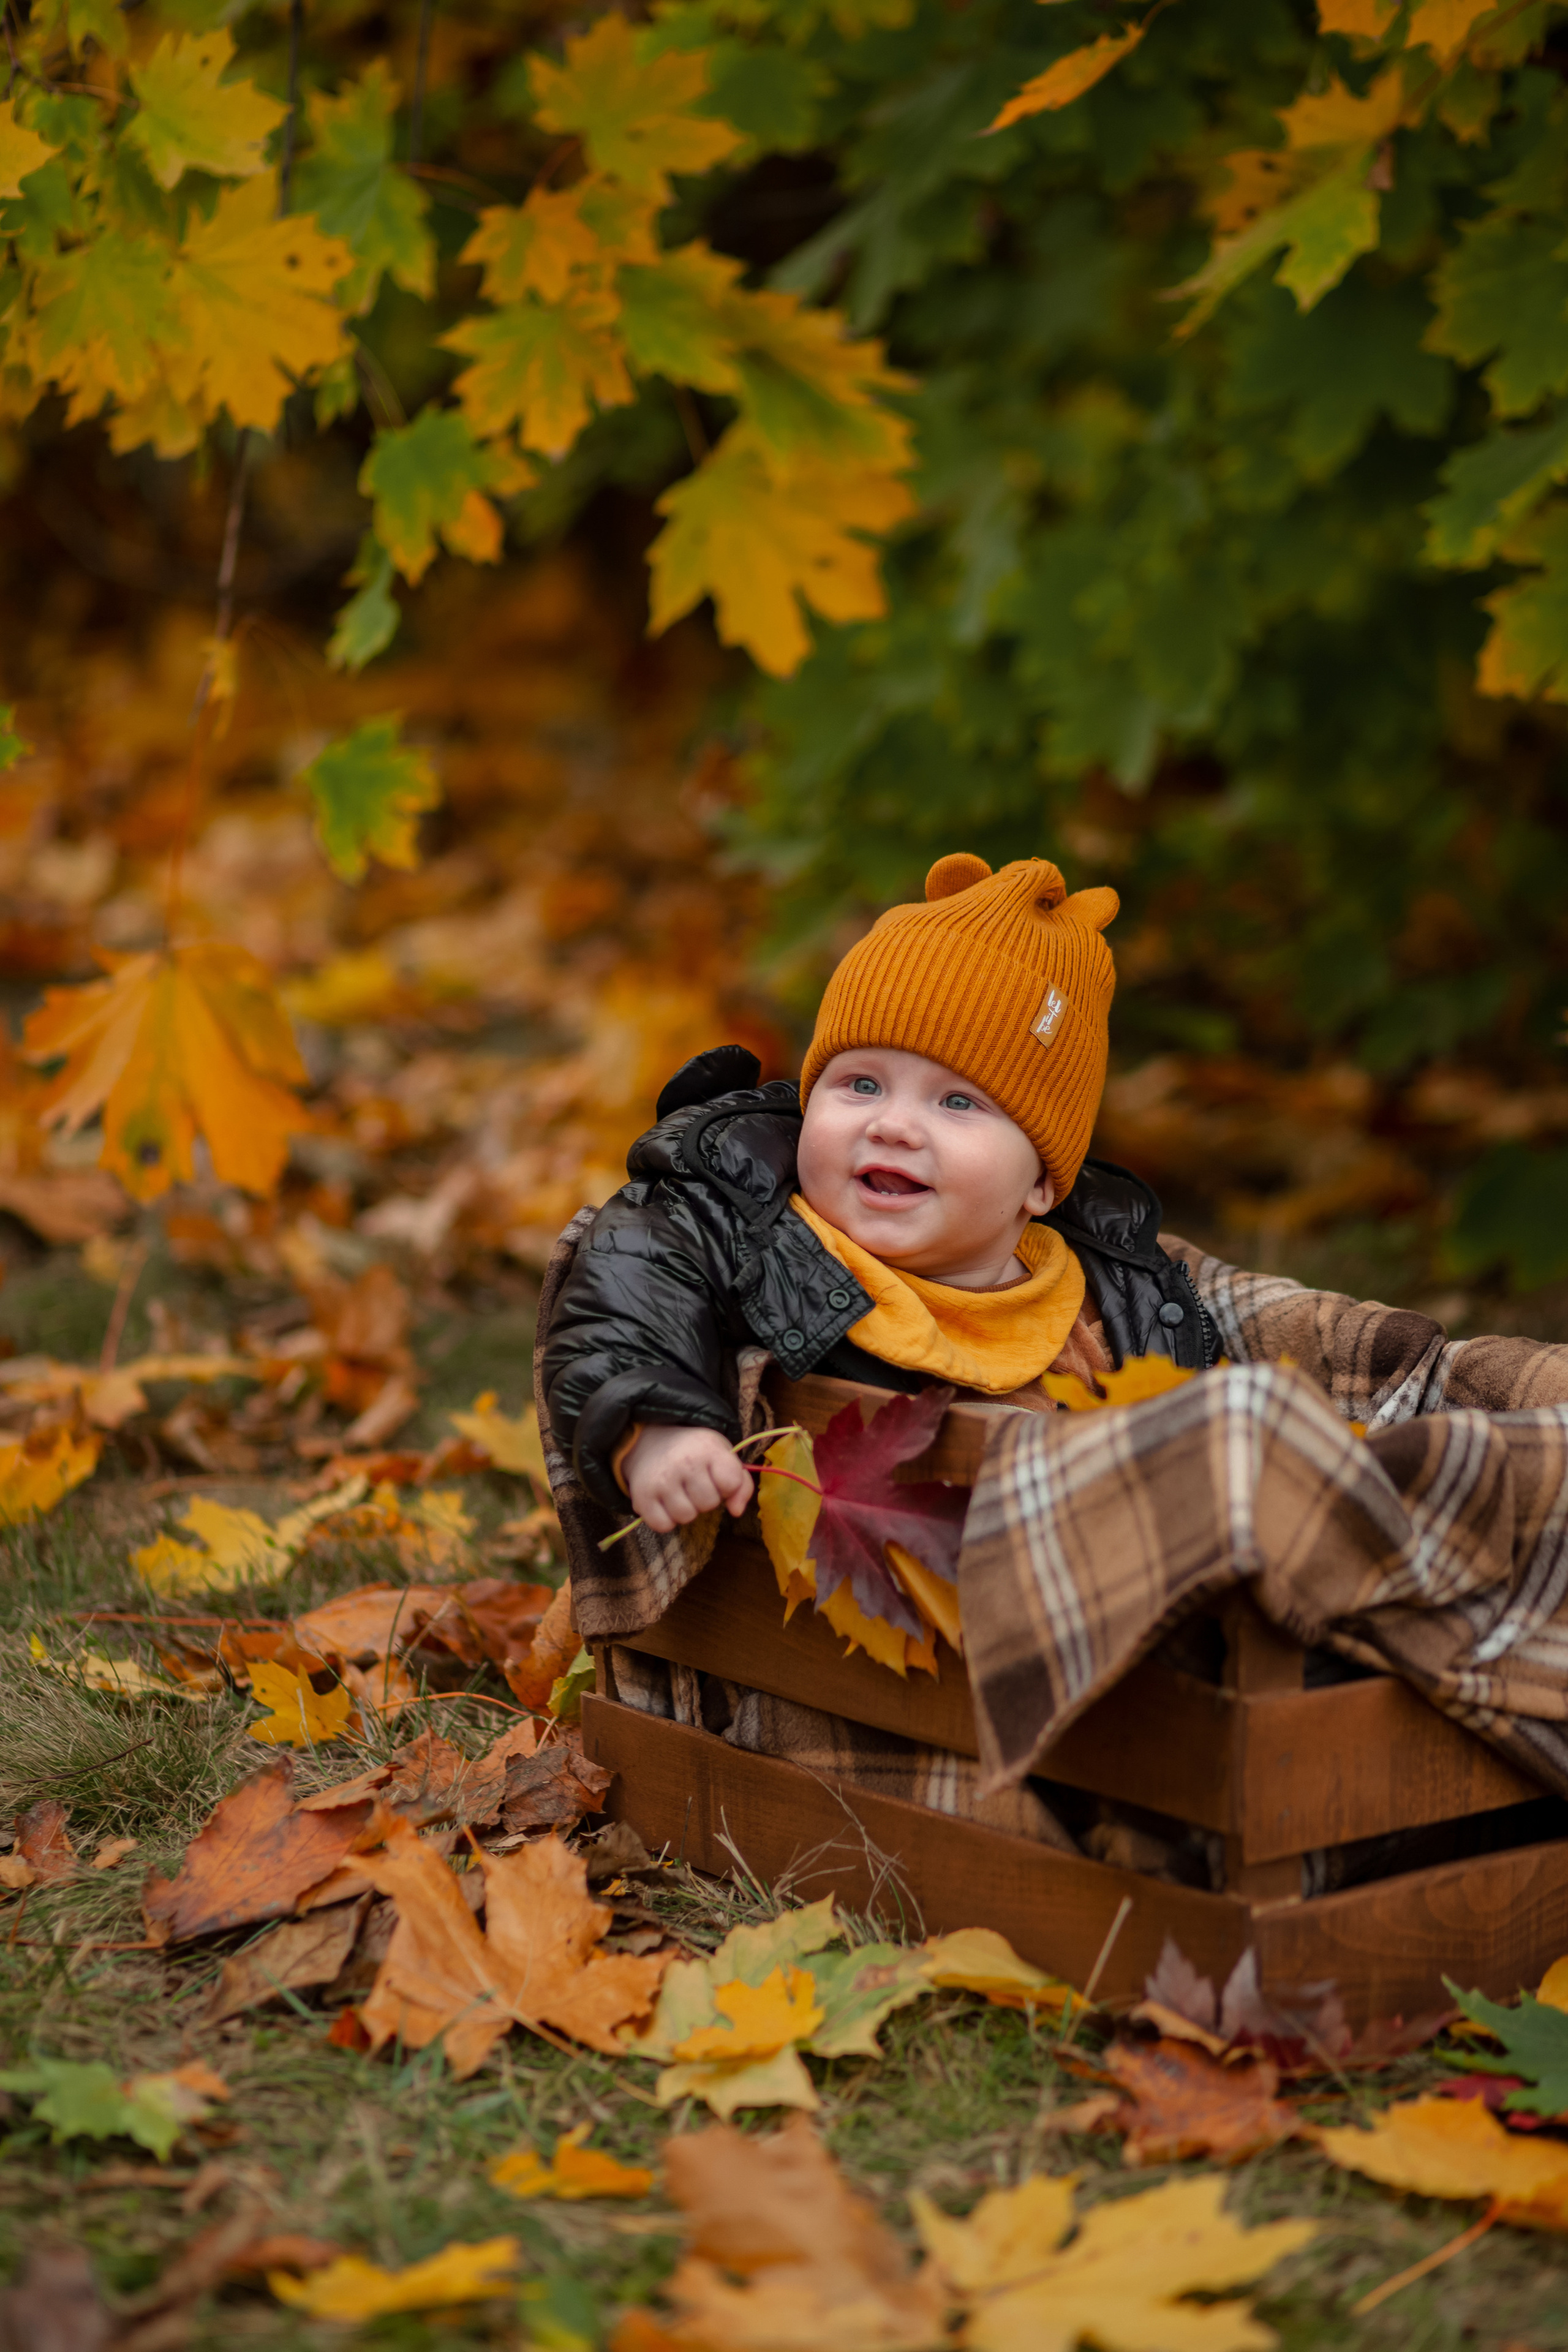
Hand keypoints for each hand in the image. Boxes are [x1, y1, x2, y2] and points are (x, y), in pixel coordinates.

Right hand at [624, 1423, 752, 1532]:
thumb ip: (740, 1483)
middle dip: (705, 1498)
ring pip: (686, 1517)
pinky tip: (665, 1502)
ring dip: (686, 1510)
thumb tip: (736, 1511)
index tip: (716, 1476)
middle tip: (694, 1484)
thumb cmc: (693, 1453)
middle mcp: (684, 1462)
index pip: (731, 1483)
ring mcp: (661, 1480)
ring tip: (679, 1492)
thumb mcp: (721, 1455)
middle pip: (709, 1503)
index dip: (727, 1485)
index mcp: (708, 1448)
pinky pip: (663, 1526)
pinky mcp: (642, 1497)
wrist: (649, 1443)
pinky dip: (666, 1519)